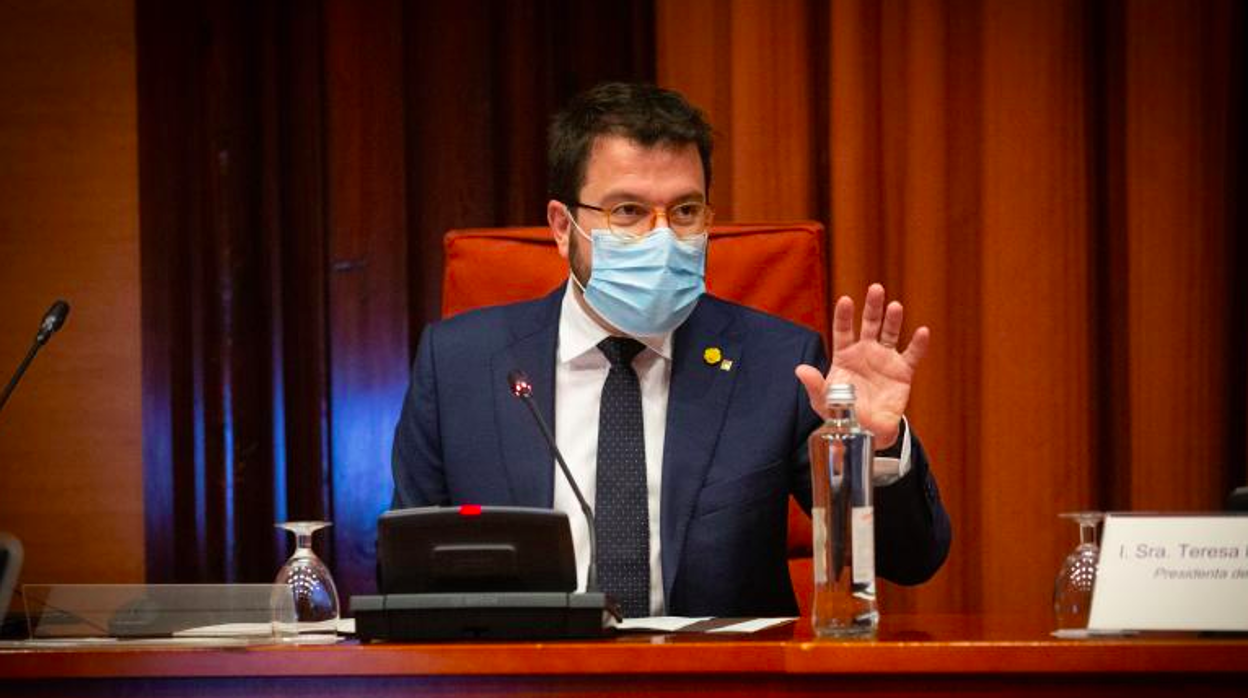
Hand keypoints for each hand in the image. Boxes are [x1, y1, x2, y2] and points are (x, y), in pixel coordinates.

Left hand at [795, 283, 928, 449]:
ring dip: (893, 319)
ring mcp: (885, 359)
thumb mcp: (824, 401)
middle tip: (876, 289)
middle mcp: (865, 352)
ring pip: (890, 333)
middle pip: (869, 324)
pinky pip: (912, 355)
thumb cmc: (842, 413)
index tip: (845, 300)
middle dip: (872, 307)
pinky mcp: (902, 372)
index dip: (844, 315)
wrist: (867, 431)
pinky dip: (918, 344)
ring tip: (895, 306)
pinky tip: (923, 332)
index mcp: (845, 355)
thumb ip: (814, 385)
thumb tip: (800, 369)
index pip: (843, 330)